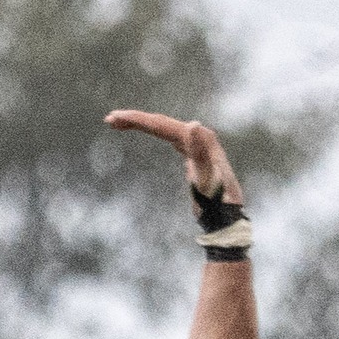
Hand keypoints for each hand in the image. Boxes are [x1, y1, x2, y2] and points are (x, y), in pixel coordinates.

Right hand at [105, 112, 242, 203]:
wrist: (228, 219)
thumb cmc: (218, 203)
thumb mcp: (207, 180)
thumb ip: (199, 153)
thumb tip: (192, 124)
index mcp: (200, 139)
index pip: (162, 124)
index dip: (138, 120)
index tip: (114, 118)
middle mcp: (200, 137)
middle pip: (161, 123)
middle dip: (135, 119)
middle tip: (109, 119)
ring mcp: (198, 145)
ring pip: (164, 128)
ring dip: (142, 124)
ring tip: (118, 124)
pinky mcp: (194, 154)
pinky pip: (169, 137)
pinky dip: (155, 133)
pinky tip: (148, 131)